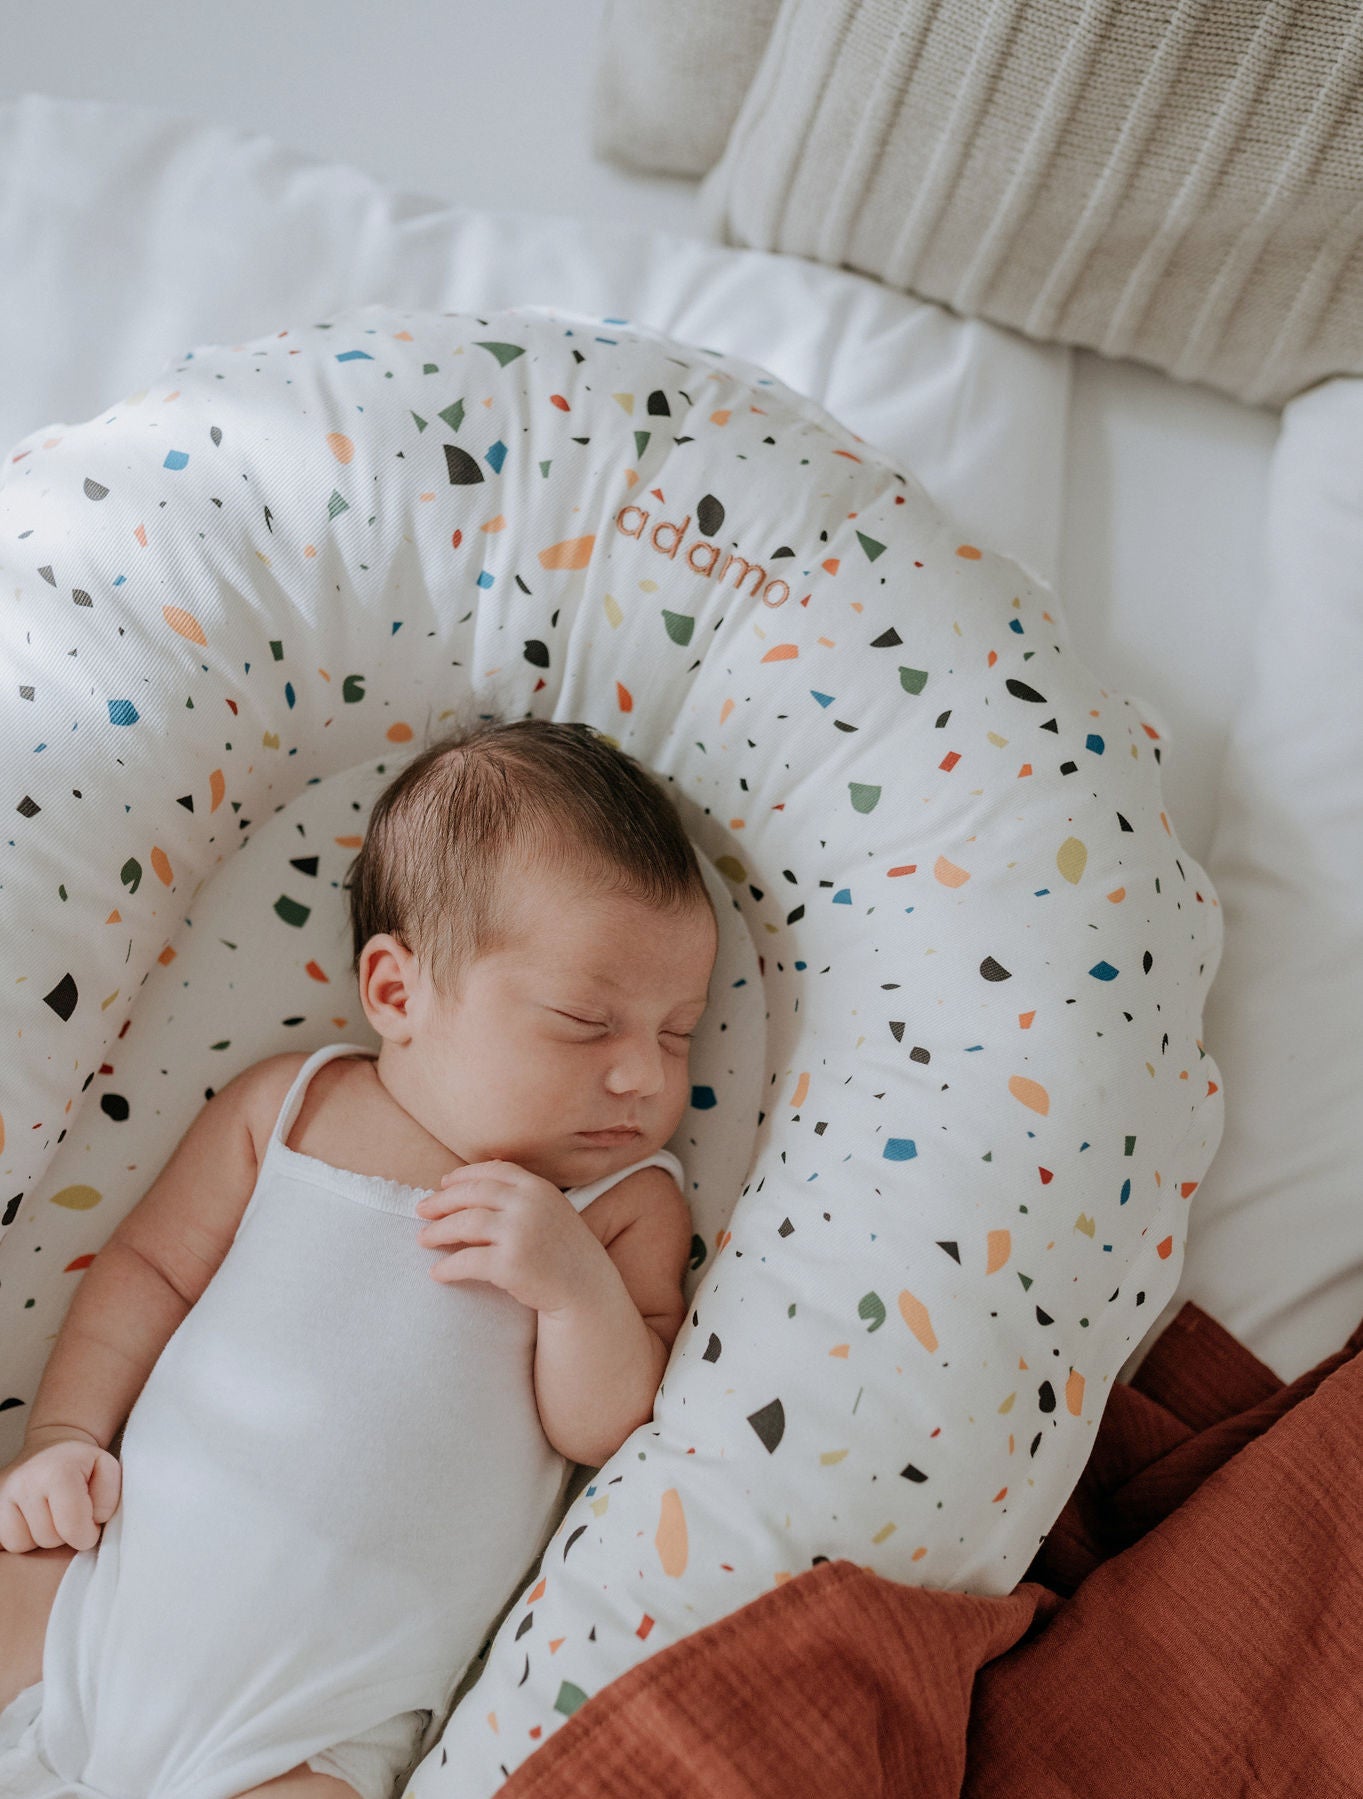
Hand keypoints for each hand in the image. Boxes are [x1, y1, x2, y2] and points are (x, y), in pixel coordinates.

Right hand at [0, 1430, 121, 1552]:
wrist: (50, 1449)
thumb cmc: (82, 1465)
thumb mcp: (107, 1470)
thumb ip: (108, 1498)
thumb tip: (91, 1522)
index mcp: (58, 1472)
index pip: (72, 1526)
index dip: (86, 1535)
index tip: (91, 1527)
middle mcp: (25, 1482)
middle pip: (48, 1539)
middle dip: (64, 1534)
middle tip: (69, 1515)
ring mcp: (3, 1493)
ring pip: (22, 1544)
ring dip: (40, 1537)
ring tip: (50, 1516)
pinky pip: (5, 1542)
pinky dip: (21, 1537)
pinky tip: (32, 1520)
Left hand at [414, 1160, 604, 1315]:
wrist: (586, 1289)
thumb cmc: (563, 1251)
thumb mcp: (550, 1210)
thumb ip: (521, 1195)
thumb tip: (472, 1184)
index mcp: (538, 1187)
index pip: (492, 1171)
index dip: (463, 1175)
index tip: (443, 1183)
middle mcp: (529, 1204)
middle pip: (472, 1194)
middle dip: (442, 1201)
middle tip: (421, 1210)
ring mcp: (520, 1233)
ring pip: (465, 1224)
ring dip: (438, 1231)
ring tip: (423, 1239)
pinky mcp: (510, 1264)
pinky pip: (467, 1261)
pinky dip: (447, 1267)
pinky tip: (437, 1272)